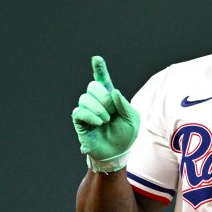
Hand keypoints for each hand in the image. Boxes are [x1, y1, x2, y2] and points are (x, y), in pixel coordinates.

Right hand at [72, 56, 140, 171]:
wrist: (117, 153)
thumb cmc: (125, 135)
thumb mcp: (132, 119)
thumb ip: (125, 104)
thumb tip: (114, 92)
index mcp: (110, 98)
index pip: (102, 80)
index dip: (99, 69)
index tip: (96, 58)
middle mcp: (96, 102)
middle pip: (93, 86)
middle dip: (103, 97)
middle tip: (111, 111)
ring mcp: (87, 112)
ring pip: (85, 98)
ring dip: (98, 108)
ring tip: (106, 121)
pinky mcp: (80, 122)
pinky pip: (79, 112)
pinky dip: (90, 115)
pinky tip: (98, 122)